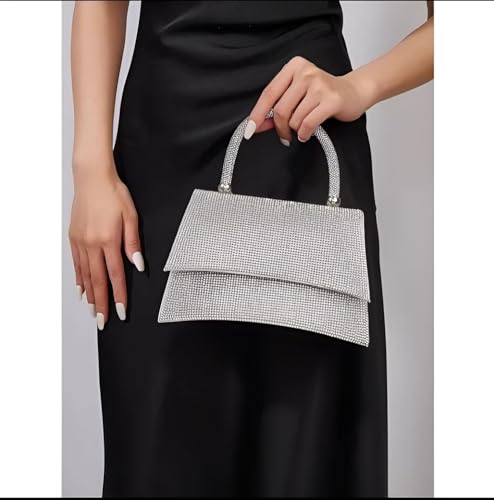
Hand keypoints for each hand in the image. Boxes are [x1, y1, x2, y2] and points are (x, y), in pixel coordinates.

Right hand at [68, 159, 143, 330]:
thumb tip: (138, 265)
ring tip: (92, 310)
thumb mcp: (131, 216)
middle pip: (98, 281)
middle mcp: (92, 244)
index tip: (121, 311)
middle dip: (102, 303)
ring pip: (85, 275)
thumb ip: (134, 243)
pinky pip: (76, 264)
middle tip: (103, 321)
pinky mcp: (74, 237)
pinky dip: (79, 279)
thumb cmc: (114, 194)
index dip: (118, 296)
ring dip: (90, 295)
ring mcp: (81, 241)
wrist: (92, 177)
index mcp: (109, 240)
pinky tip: (81, 289)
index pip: (115, 275)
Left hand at [244, 56, 374, 143]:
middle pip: (280, 110)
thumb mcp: (297, 96)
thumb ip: (276, 107)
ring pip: (294, 119)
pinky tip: (308, 133)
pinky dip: (305, 134)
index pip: (269, 93)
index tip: (250, 130)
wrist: (354, 92)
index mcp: (294, 67)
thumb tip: (258, 125)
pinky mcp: (331, 100)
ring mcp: (319, 85)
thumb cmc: (323, 95)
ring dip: (295, 131)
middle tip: (284, 136)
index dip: (257, 114)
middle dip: (280, 128)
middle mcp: (306, 73)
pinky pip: (308, 124)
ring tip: (302, 129)